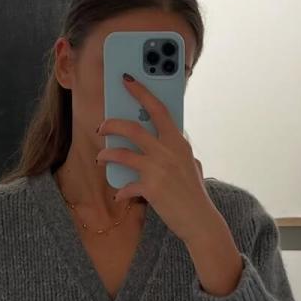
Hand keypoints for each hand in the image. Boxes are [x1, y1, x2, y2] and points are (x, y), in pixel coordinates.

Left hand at [96, 74, 218, 246]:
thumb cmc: (193, 192)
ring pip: (121, 153)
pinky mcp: (151, 188)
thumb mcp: (189, 163)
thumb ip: (176, 149)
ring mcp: (159, 169)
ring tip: (101, 157)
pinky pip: (126, 185)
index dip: (141, 92)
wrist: (200, 220)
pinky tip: (120, 194)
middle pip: (133, 128)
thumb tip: (161, 139)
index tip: (127, 80)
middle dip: (112, 124)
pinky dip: (120, 190)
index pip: (158, 109)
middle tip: (102, 127)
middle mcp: (168, 151)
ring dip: (106, 154)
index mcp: (178, 141)